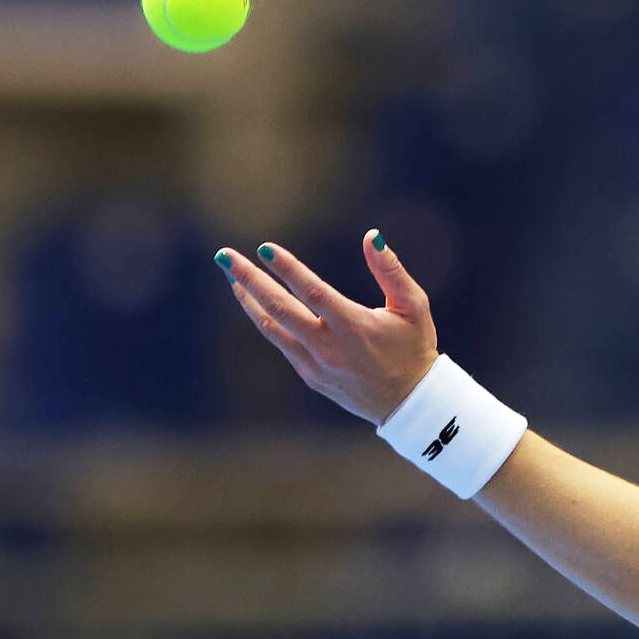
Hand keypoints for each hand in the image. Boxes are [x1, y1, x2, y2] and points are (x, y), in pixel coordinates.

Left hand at [216, 230, 439, 424]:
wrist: (409, 402)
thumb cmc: (414, 347)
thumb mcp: (414, 306)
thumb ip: (391, 270)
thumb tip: (371, 236)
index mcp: (355, 327)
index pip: (313, 292)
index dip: (287, 269)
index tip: (264, 248)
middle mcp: (330, 347)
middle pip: (280, 309)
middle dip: (249, 280)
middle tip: (223, 256)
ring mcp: (316, 364)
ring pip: (272, 327)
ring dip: (249, 299)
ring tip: (230, 276)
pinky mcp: (310, 375)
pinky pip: (281, 342)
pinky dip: (265, 320)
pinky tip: (255, 302)